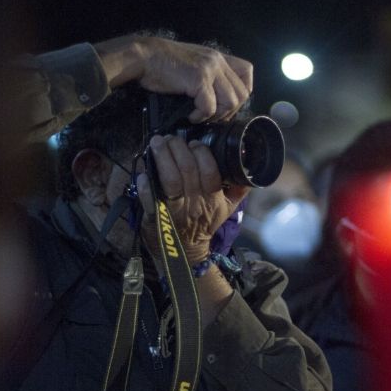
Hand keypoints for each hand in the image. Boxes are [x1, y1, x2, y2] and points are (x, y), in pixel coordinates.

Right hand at [94, 35, 252, 122]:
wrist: (144, 57)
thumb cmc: (163, 64)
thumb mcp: (193, 64)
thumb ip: (209, 76)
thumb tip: (219, 100)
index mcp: (218, 57)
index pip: (247, 73)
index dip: (242, 92)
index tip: (226, 103)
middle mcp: (218, 61)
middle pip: (242, 93)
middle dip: (230, 111)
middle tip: (212, 116)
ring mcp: (210, 69)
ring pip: (231, 102)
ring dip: (217, 115)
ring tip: (201, 116)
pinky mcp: (199, 79)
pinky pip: (210, 107)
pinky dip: (201, 116)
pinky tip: (191, 115)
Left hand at [137, 135, 249, 264]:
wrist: (186, 252)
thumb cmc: (205, 223)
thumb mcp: (227, 208)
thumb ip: (238, 188)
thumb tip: (247, 165)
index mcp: (213, 200)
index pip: (210, 172)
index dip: (202, 153)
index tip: (194, 143)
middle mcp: (195, 204)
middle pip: (187, 170)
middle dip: (178, 148)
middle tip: (171, 137)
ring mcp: (174, 210)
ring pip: (170, 179)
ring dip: (162, 157)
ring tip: (157, 142)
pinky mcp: (156, 216)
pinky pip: (150, 196)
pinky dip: (145, 182)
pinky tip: (144, 169)